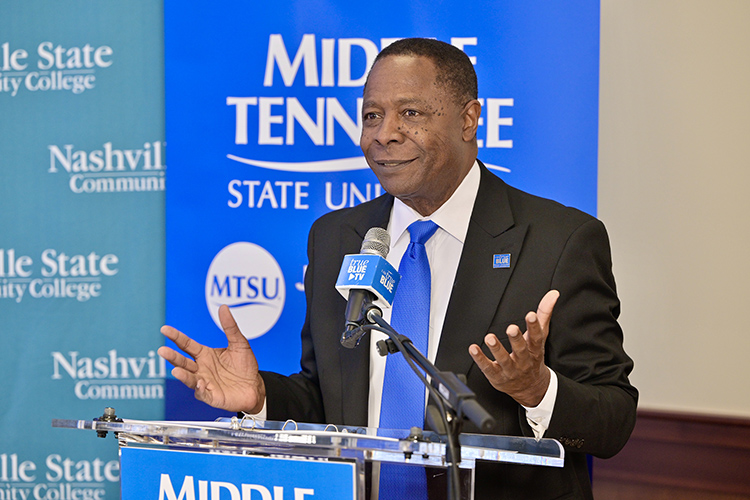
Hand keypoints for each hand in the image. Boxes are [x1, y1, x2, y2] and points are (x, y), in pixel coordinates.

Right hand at [157, 305, 265, 412]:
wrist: (255, 386)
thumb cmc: (245, 366)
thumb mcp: (240, 343)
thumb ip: (230, 327)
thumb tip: (224, 307)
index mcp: (205, 354)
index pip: (186, 344)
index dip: (176, 337)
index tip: (164, 329)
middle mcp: (201, 368)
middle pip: (183, 362)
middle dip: (172, 357)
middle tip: (162, 350)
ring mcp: (204, 382)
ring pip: (189, 378)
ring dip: (182, 375)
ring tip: (176, 370)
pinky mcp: (211, 396)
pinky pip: (202, 393)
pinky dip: (199, 389)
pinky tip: (200, 383)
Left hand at [468, 290, 559, 406]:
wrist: (531, 388)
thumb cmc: (533, 356)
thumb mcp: (540, 336)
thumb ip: (544, 314)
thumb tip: (553, 294)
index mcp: (534, 349)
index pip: (537, 337)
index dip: (535, 326)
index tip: (531, 315)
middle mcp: (523, 360)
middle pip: (521, 349)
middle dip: (516, 338)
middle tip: (511, 328)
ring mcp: (510, 369)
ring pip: (503, 360)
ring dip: (496, 349)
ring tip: (489, 338)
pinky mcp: (497, 376)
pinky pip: (488, 368)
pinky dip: (480, 359)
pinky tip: (473, 349)